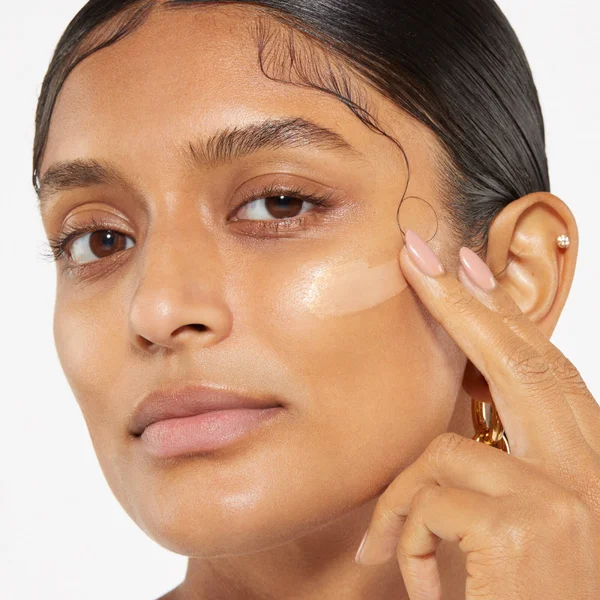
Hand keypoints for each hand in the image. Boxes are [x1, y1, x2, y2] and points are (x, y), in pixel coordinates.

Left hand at [354, 229, 599, 599]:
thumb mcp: (513, 529)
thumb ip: (497, 467)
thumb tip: (458, 413)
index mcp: (586, 468)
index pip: (541, 370)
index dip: (502, 314)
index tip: (466, 266)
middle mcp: (592, 474)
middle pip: (519, 362)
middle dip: (464, 300)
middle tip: (419, 253)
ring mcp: (566, 498)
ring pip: (445, 447)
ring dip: (401, 502)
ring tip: (392, 554)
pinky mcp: (528, 528)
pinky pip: (429, 496)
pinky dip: (407, 538)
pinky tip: (422, 587)